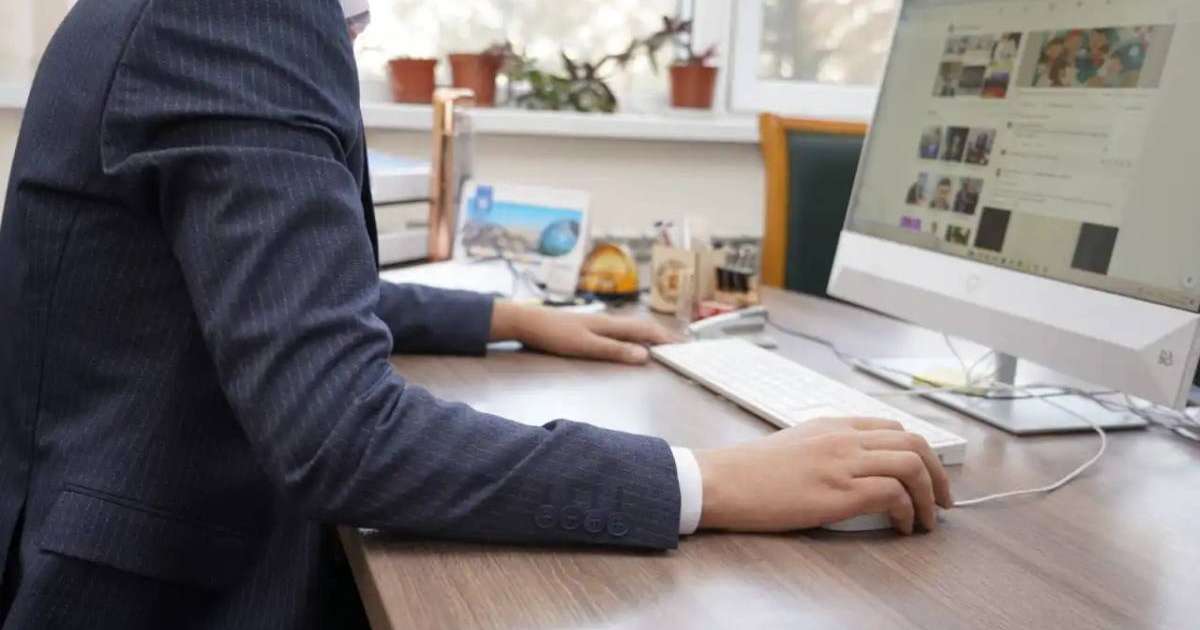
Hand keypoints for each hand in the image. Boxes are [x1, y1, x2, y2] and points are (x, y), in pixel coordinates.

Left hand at [490, 302, 682, 364]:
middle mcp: (608, 322)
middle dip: (662, 335)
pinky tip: (629, 340)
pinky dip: (632, 336)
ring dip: (648, 334)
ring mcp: (598, 324)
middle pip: (641, 327)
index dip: (665, 338)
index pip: (645, 331)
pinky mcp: (588, 328)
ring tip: (661, 342)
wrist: (527, 322)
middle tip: (679, 345)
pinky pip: (619, 331)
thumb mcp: (586, 346)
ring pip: (631, 328)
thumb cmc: (554, 334)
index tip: (684, 347)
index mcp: (610, 325)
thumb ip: (615, 350)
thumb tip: (645, 355)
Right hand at [695, 418, 952, 534]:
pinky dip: (907, 511)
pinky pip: (892, 494)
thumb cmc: (750, 470)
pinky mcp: (838, 492)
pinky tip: (901, 525)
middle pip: (913, 443)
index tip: (927, 477)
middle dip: (938, 474)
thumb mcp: (795, 443)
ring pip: (911, 465)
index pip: (894, 429)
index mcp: (833, 424)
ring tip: (927, 519)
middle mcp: (844, 438)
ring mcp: (843, 463)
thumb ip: (828, 447)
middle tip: (942, 501)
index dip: (920, 455)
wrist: (723, 480)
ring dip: (930, 495)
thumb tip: (853, 467)